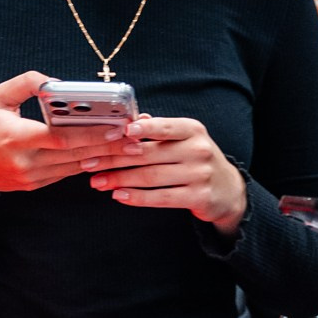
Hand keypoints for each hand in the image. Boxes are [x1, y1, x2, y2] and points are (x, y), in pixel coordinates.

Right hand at [0, 72, 124, 194]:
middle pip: (75, 156)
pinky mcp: (33, 185)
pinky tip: (106, 157)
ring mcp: (31, 177)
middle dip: (109, 147)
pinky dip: (86, 165)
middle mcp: (26, 162)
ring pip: (74, 168)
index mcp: (17, 138)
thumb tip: (56, 83)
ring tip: (130, 148)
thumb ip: (27, 83)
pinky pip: (64, 174)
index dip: (91, 134)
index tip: (116, 128)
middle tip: (136, 139)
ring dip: (103, 158)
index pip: (61, 138)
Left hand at [82, 115, 247, 233]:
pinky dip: (137, 197)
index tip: (120, 131)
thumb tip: (134, 119)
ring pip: (151, 177)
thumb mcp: (185, 138)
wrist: (228, 189)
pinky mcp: (198, 197)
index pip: (164, 127)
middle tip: (90, 163)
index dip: (142, 128)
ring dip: (119, 179)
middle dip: (114, 159)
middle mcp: (198, 150)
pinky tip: (118, 195)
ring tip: (97, 182)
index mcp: (192, 130)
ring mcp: (199, 175)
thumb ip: (160, 129)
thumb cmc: (196, 158)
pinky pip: (161, 197)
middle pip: (148, 154)